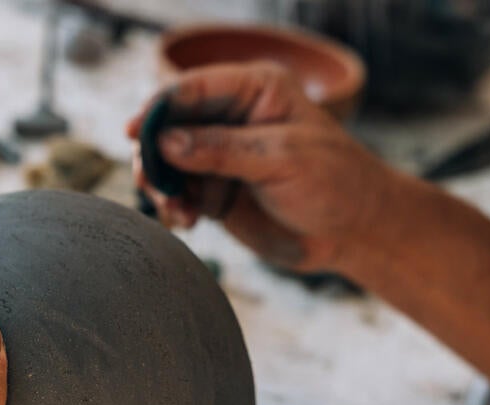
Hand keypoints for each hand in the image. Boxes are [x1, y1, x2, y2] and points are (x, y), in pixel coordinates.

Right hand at [127, 62, 391, 272]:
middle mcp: (231, 117)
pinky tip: (185, 223)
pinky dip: (174, 207)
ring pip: (167, 163)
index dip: (160, 108)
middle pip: (169, 125)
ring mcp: (220, 156)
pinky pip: (179, 194)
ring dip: (162, 187)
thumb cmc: (335, 183)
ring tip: (177, 213)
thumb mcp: (282, 159)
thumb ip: (223, 150)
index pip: (193, 88)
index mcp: (253, 89)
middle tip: (153, 185)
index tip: (136, 133)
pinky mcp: (217, 191)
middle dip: (154, 154)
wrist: (354, 232)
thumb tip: (166, 142)